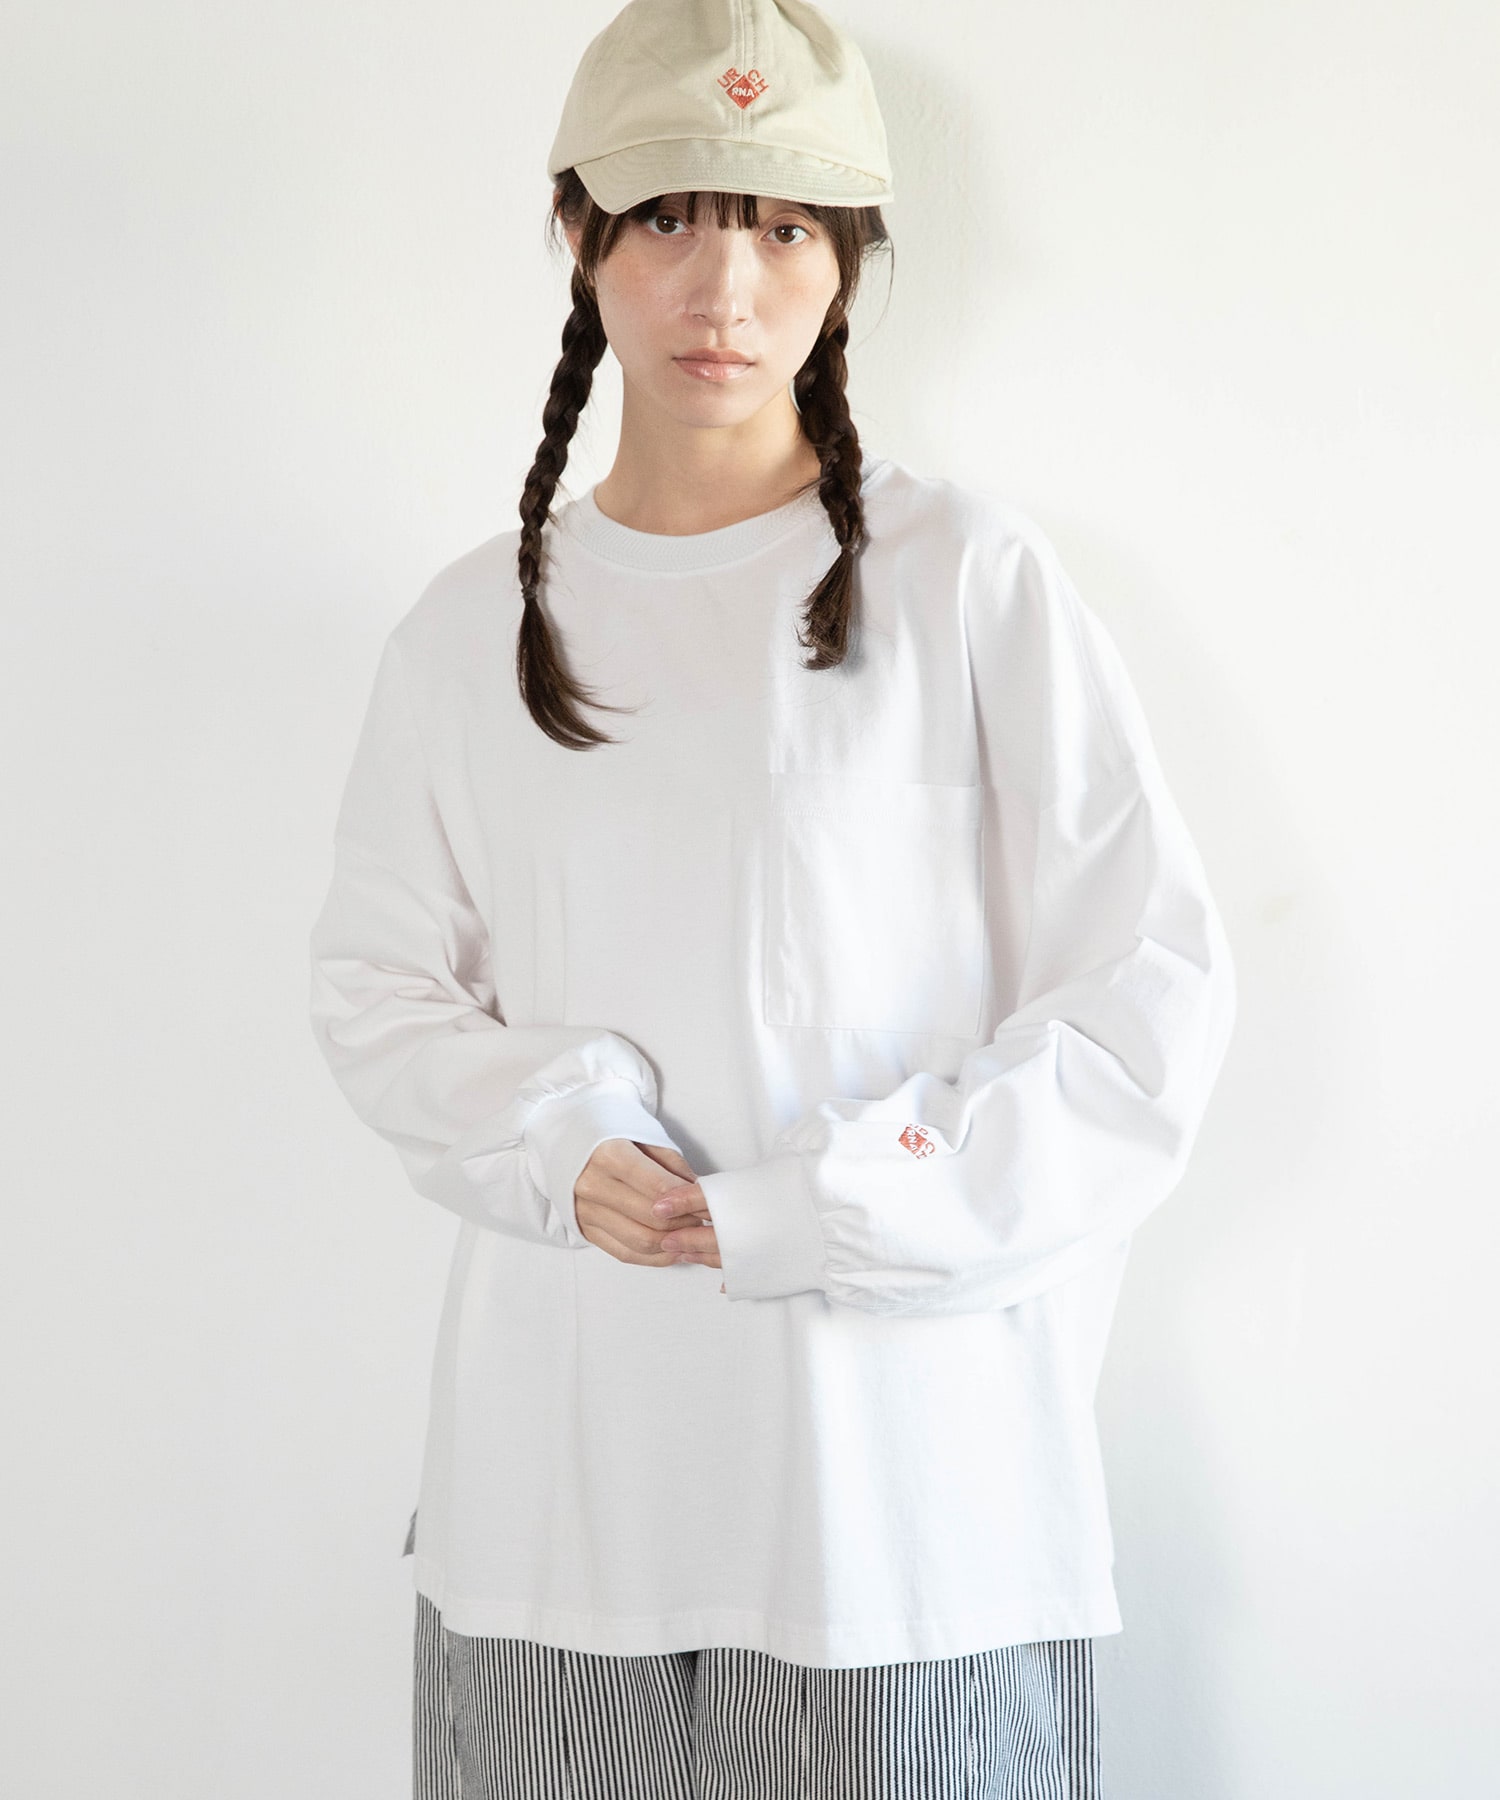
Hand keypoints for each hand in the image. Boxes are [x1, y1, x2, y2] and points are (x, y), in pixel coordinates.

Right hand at [573, 1139, 721, 1269]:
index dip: (688, 1200)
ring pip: (641, 1242)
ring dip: (673, 1242)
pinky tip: (673, 1250)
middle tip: (702, 1217)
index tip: (706, 1202)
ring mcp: (586, 1211)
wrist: (566, 1135)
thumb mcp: (644, 1134)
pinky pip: (625, 1253)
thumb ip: (673, 1165)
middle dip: (685, 1222)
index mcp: (609, 1155)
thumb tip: (698, 1193)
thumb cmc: (610, 1130)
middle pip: (652, 1219)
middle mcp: (592, 1185)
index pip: (658, 1188)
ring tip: (689, 1232)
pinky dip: (654, 1257)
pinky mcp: (585, 1229)